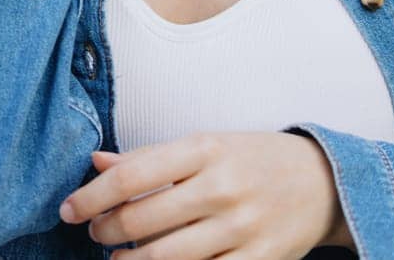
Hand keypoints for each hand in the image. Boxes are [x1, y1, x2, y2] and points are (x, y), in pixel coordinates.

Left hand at [58, 131, 354, 257]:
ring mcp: (242, 227)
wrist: (324, 181)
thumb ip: (150, 157)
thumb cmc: (253, 159)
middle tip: (94, 232)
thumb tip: (96, 162)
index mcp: (205, 148)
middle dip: (105, 231)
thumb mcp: (205, 144)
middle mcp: (223, 186)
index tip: (69, 209)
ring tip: (119, 255)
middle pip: (142, 220)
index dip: (91, 196)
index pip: (131, 175)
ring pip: (165, 258)